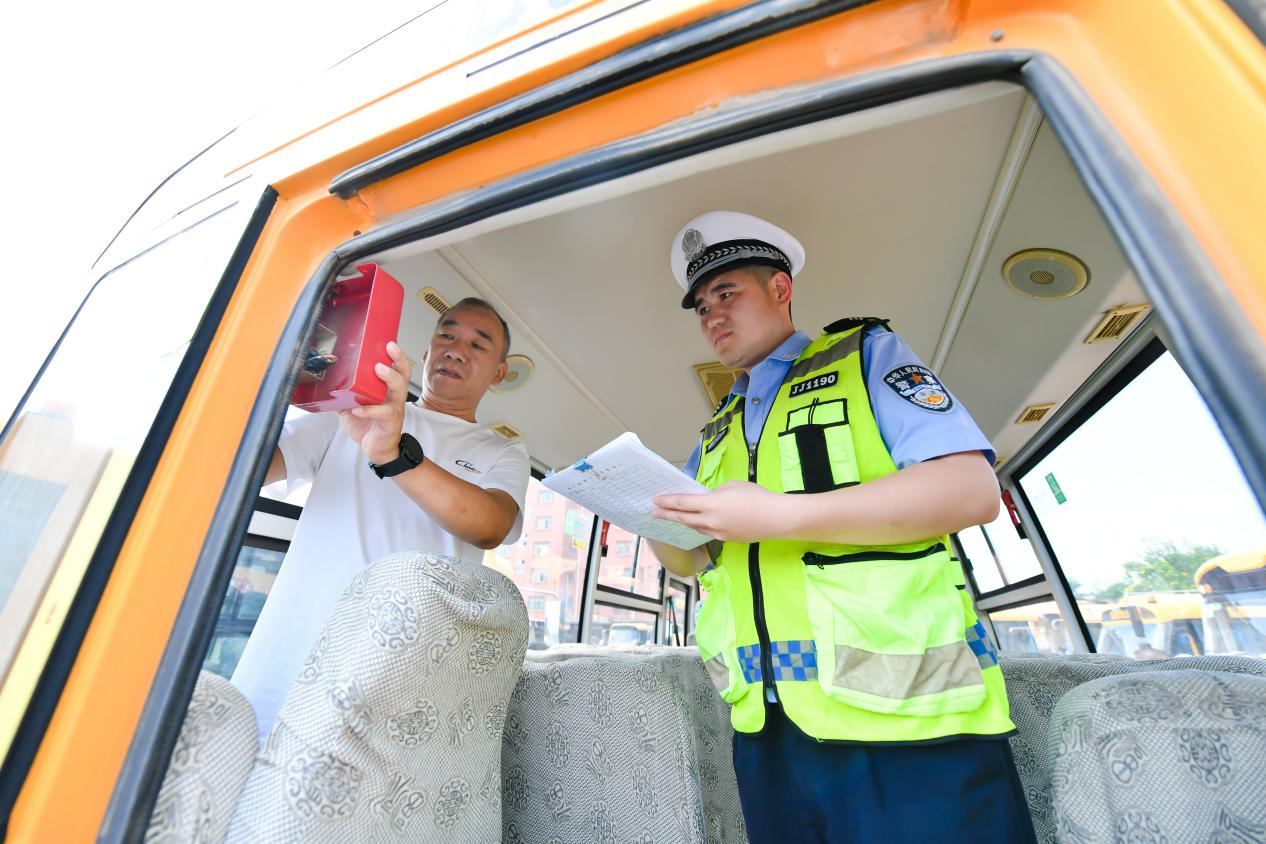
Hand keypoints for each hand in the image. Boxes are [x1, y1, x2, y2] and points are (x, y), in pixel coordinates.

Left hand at [338, 341, 411, 464]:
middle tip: (390, 347)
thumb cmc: (367, 426)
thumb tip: (324, 384)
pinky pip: (383, 412)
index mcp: (386, 389)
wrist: (376, 449)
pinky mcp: (391, 421)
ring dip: (389, 377)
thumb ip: (342, 394)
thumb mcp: (350, 406)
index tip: (388, 341)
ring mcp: (394, 408)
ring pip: (399, 389)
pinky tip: (358, 409)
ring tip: (379, 369)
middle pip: (403, 372)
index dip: (394, 354)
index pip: (394, 367)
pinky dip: (370, 409)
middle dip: (398, 358)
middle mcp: (393, 396)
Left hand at [651, 481, 789, 542]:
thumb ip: (716, 493)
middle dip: (667, 515)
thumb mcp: (733, 486)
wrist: (776, 518)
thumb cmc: (756, 496)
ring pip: (695, 527)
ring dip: (684, 522)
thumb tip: (709, 499)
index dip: (667, 502)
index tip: (655, 501)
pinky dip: (701, 526)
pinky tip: (699, 523)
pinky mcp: (727, 540)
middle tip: (654, 513)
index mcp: (711, 504)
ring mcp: (718, 533)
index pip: (683, 503)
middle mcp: (711, 521)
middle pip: (683, 518)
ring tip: (674, 518)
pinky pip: (709, 532)